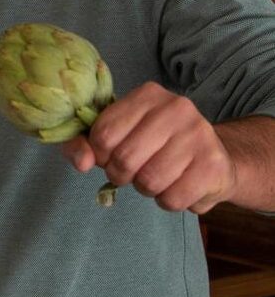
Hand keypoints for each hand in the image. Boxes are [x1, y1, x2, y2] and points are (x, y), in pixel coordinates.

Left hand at [60, 81, 234, 213]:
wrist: (215, 160)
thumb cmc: (155, 147)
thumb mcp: (116, 136)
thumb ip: (84, 145)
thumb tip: (81, 162)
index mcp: (147, 95)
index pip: (103, 134)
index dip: (100, 155)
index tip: (110, 157)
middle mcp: (176, 108)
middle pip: (125, 159)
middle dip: (122, 175)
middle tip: (134, 172)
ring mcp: (199, 135)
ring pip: (149, 181)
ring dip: (146, 189)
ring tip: (158, 178)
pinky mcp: (214, 165)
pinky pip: (173, 199)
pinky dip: (168, 201)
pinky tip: (178, 186)